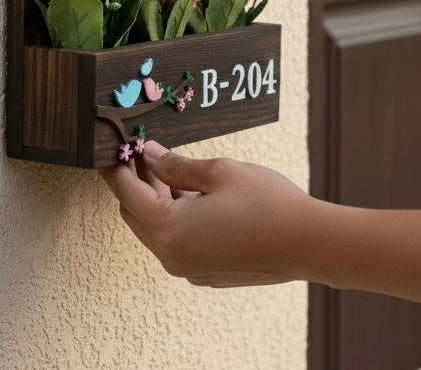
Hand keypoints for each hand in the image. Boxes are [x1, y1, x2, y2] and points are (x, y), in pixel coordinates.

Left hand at [99, 141, 312, 286]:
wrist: (309, 243)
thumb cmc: (266, 204)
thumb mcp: (218, 172)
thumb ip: (176, 165)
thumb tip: (150, 156)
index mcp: (168, 229)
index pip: (127, 194)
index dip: (116, 168)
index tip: (111, 148)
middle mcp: (172, 256)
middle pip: (137, 215)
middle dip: (135, 182)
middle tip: (141, 151)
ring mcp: (190, 268)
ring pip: (157, 229)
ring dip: (156, 199)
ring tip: (166, 166)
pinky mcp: (207, 272)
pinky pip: (177, 242)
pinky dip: (174, 217)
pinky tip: (189, 193)